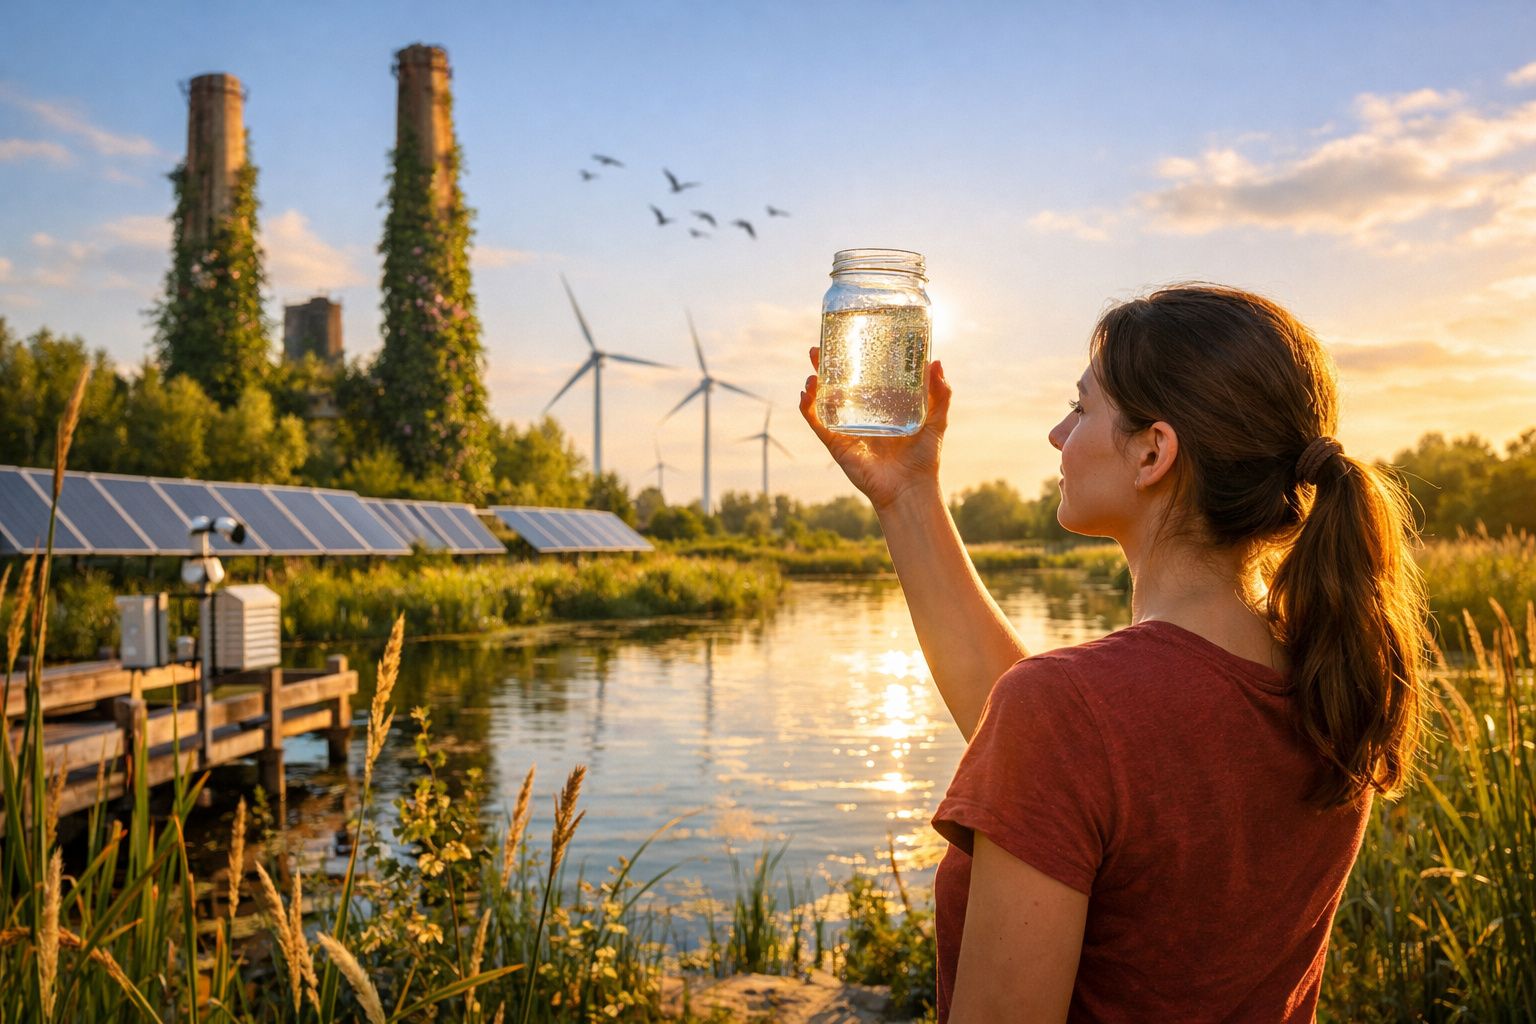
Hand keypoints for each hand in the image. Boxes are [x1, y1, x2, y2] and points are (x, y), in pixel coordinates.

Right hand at [798, 347, 952, 511]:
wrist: (911, 488)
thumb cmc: (924, 458)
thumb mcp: (936, 419)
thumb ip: (940, 393)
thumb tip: (936, 362)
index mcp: (880, 407)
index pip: (862, 378)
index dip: (852, 360)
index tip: (847, 340)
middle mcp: (860, 416)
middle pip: (837, 385)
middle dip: (825, 367)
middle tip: (817, 348)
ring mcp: (846, 429)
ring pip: (823, 401)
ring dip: (814, 383)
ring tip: (813, 368)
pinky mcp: (837, 444)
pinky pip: (818, 424)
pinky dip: (808, 409)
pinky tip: (805, 393)